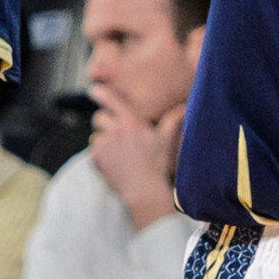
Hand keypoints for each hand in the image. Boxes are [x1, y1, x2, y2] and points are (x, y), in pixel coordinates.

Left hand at [87, 86, 183, 229]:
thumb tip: (184, 108)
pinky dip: (100, 154)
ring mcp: (105, 142)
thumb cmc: (157, 165)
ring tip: (117, 153)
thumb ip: (173, 120)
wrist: (144, 189)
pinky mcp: (97, 156)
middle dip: (103, 123)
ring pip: (96, 134)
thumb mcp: (166, 140)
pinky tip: (113, 162)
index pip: (111, 100)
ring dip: (103, 140)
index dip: (100, 93)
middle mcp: (116, 129)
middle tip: (114, 134)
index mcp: (132, 121)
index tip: (94, 90)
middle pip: (99, 117)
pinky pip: (94, 149)